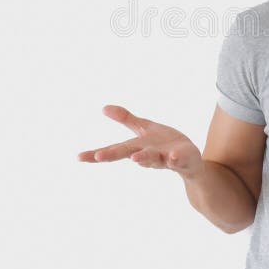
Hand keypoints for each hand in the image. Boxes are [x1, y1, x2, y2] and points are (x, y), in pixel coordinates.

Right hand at [78, 105, 203, 177]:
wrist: (190, 160)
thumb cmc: (164, 144)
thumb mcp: (144, 129)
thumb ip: (126, 119)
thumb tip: (103, 107)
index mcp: (137, 147)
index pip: (114, 150)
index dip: (96, 154)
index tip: (78, 157)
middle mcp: (149, 154)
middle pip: (129, 154)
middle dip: (114, 155)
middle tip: (99, 156)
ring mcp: (166, 158)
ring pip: (154, 159)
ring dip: (144, 158)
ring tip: (135, 158)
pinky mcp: (183, 159)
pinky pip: (179, 159)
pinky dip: (176, 158)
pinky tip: (173, 156)